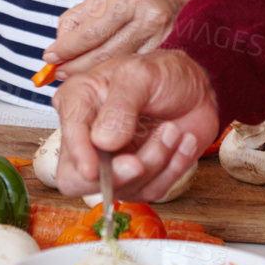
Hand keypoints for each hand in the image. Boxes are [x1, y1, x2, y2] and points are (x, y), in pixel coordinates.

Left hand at [45, 0, 214, 77]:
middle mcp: (148, 16)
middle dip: (74, 66)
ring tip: (73, 74)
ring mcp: (161, 36)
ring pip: (117, 64)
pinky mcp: (168, 49)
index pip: (89, 33)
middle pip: (102, 54)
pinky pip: (133, 65)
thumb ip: (83, 15)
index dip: (66, 49)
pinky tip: (102, 73)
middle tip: (56, 71)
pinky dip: (114, 72)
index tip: (49, 58)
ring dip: (91, 72)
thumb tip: (60, 41)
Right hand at [53, 50, 218, 201]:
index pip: (67, 136)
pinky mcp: (137, 178)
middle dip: (113, 176)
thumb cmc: (164, 74)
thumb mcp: (142, 74)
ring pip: (123, 186)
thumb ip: (120, 105)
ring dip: (155, 160)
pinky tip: (181, 142)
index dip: (78, 156)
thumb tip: (101, 142)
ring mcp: (111, 162)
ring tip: (172, 129)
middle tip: (139, 163)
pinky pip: (151, 191)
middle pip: (77, 179)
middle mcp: (88, 135)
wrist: (196, 91)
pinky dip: (173, 168)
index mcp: (79, 101)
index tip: (92, 170)